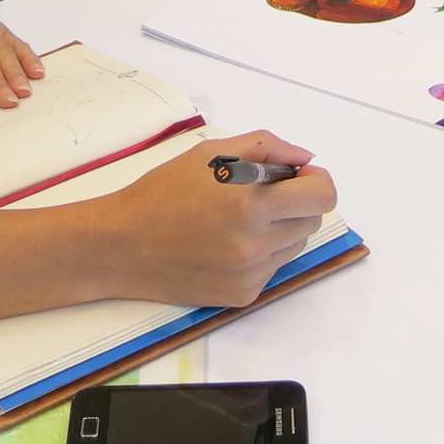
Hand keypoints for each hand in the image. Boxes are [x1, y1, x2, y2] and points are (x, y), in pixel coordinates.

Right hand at [92, 132, 337, 306]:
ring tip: (238, 220)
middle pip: (312, 220)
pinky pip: (272, 268)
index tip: (297, 176)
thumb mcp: (210, 154)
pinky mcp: (242, 295)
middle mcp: (257, 245)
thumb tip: (305, 160)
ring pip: (294, 245)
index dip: (316, 181)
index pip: (322, 195)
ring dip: (280, 228)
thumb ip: (266, 148)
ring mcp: (251, 275)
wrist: (121, 246)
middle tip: (261, 195)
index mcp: (252, 204)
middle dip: (295, 202)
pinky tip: (225, 244)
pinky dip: (260, 254)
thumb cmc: (162, 193)